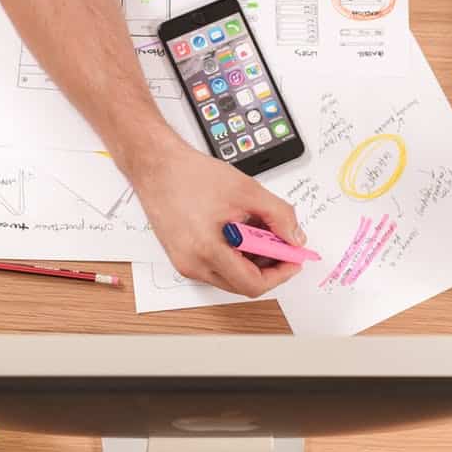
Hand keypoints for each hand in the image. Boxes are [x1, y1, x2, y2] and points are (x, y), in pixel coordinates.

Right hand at [129, 137, 306, 296]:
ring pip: (229, 276)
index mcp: (207, 251)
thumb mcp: (247, 190)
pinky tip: (240, 231)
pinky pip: (215, 266)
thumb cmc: (190, 175)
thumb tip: (295, 238)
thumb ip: (279, 215)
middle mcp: (193, 265)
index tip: (293, 259)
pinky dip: (234, 255)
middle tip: (281, 243)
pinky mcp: (181, 256)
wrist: (156, 166)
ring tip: (258, 230)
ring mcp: (185, 263)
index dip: (280, 274)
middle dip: (268, 267)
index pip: (253, 284)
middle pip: (242, 284)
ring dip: (251, 260)